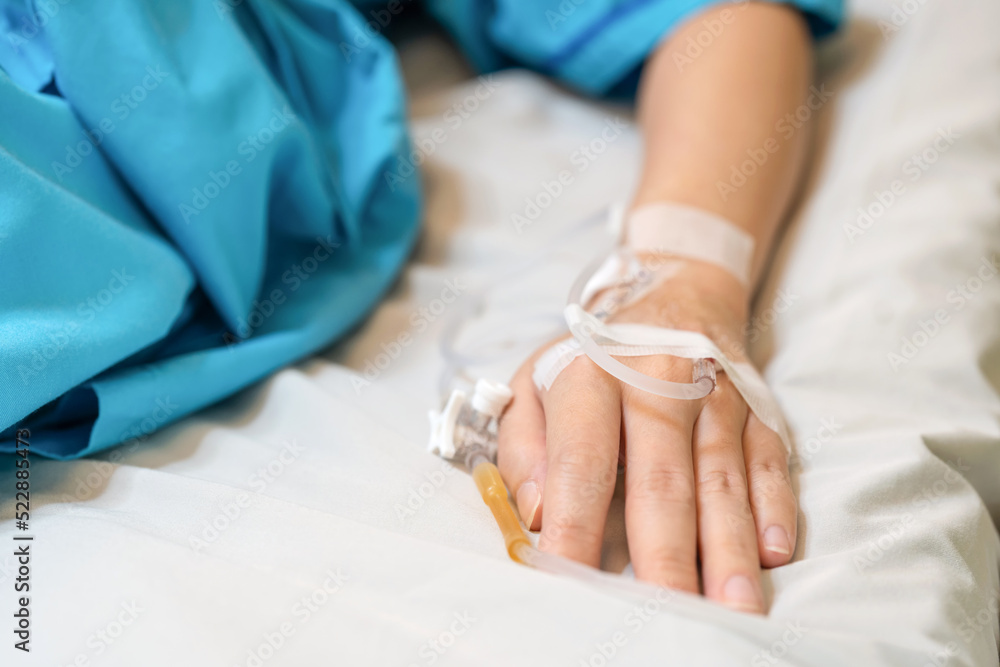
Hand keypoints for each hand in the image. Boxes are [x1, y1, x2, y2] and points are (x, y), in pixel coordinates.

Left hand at [496, 258, 795, 612]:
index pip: (582, 460)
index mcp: (592, 376)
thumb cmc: (593, 356)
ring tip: (731, 603)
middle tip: (668, 610)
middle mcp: (659, 382)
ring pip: (722, 478)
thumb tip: (536, 514)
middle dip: (665, 552)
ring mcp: (715, 394)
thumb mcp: (534, 381)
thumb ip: (523, 447)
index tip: (569, 577)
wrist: (673, 291)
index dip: (574, 524)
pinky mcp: (756, 407)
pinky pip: (769, 460)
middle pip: (662, 479)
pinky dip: (775, 506)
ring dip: (728, 546)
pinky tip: (773, 552)